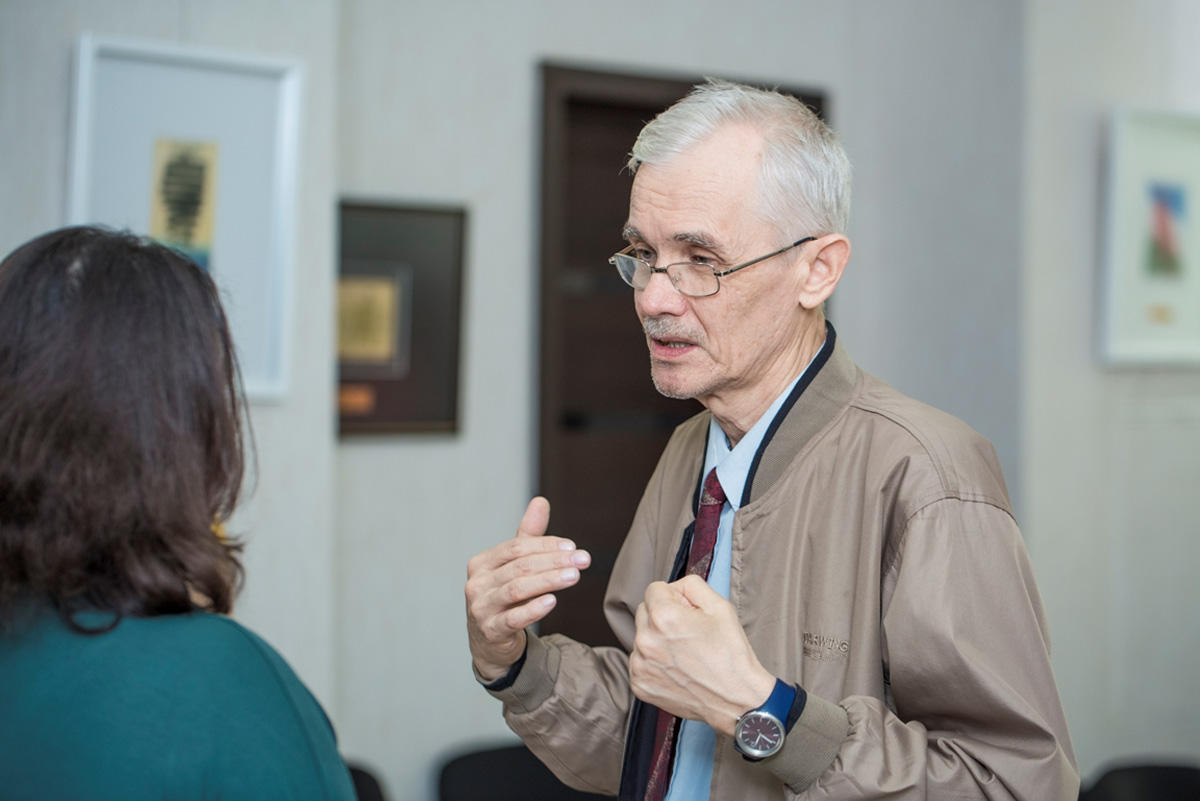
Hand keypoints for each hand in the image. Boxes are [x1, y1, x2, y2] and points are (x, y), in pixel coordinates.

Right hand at [465, 497, 590, 681]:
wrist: (490, 642)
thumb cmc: (504, 598)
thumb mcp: (514, 567)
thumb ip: (528, 536)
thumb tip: (541, 501)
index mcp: (482, 563)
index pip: (516, 548)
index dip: (546, 545)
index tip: (573, 547)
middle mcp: (477, 584)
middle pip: (519, 567)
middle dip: (554, 562)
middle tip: (583, 560)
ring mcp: (481, 608)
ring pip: (517, 589)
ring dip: (548, 581)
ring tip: (574, 577)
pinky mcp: (490, 631)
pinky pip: (513, 618)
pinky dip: (533, 609)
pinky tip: (552, 601)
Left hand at [629, 575, 774, 735]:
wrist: (736, 700)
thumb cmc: (731, 655)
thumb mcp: (720, 606)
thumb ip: (692, 585)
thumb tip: (675, 588)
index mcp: (664, 617)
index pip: (654, 589)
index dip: (675, 597)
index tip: (687, 612)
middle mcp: (646, 640)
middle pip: (645, 611)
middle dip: (662, 616)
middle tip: (688, 633)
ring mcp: (640, 665)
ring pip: (641, 637)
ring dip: (657, 640)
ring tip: (684, 654)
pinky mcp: (640, 684)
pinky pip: (640, 661)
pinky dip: (654, 663)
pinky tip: (676, 669)